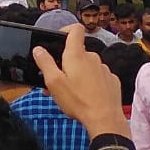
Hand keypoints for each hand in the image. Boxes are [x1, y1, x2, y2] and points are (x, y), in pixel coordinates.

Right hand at [32, 24, 128, 138]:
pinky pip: (98, 76)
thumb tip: (39, 49)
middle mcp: (92, 58)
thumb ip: (45, 63)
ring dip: (79, 75)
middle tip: (58, 81)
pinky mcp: (111, 80)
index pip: (75, 30)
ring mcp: (103, 69)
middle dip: (67, 63)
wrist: (104, 119)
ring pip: (88, 66)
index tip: (58, 39)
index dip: (66, 30)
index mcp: (76, 55)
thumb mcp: (54, 83)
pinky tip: (86, 96)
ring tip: (72, 93)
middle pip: (78, 53)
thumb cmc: (78, 101)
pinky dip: (91, 83)